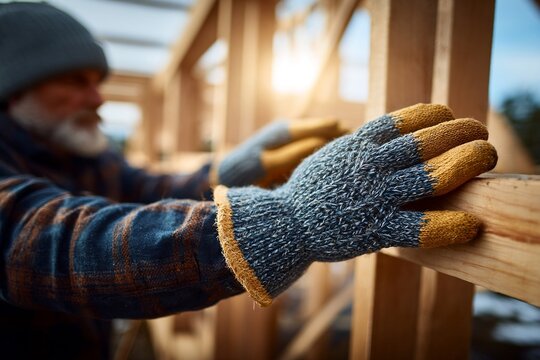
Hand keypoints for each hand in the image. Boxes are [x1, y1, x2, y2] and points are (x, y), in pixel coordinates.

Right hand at [214, 104, 496, 305]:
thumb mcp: (330, 154)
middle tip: (481, 132)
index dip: (437, 114)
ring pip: (433, 175)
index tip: (450, 115)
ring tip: (487, 155)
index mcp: (359, 144)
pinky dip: (451, 225)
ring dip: (467, 161)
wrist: (284, 224)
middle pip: (428, 140)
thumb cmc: (309, 190)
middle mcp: (371, 165)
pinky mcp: (378, 230)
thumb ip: (357, 144)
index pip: (408, 118)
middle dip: (462, 131)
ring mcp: (377, 196)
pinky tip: (472, 223)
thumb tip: (381, 134)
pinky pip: (422, 227)